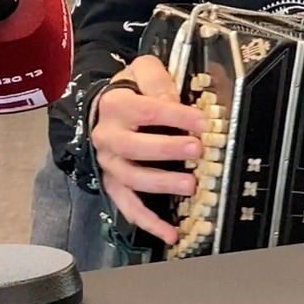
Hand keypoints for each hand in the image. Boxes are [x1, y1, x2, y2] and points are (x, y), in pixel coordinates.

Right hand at [90, 55, 209, 244]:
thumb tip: (174, 100)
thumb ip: (157, 80)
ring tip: (190, 185)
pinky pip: (128, 206)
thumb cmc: (130, 90)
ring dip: (162, 184)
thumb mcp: (141, 71)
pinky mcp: (114, 184)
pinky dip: (149, 222)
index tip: (202, 122)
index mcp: (116, 106)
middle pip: (135, 147)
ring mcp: (110, 164)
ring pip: (132, 179)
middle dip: (168, 149)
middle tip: (197, 149)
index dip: (177, 116)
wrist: (101, 107)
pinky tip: (170, 233)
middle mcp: (108, 136)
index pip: (148, 111)